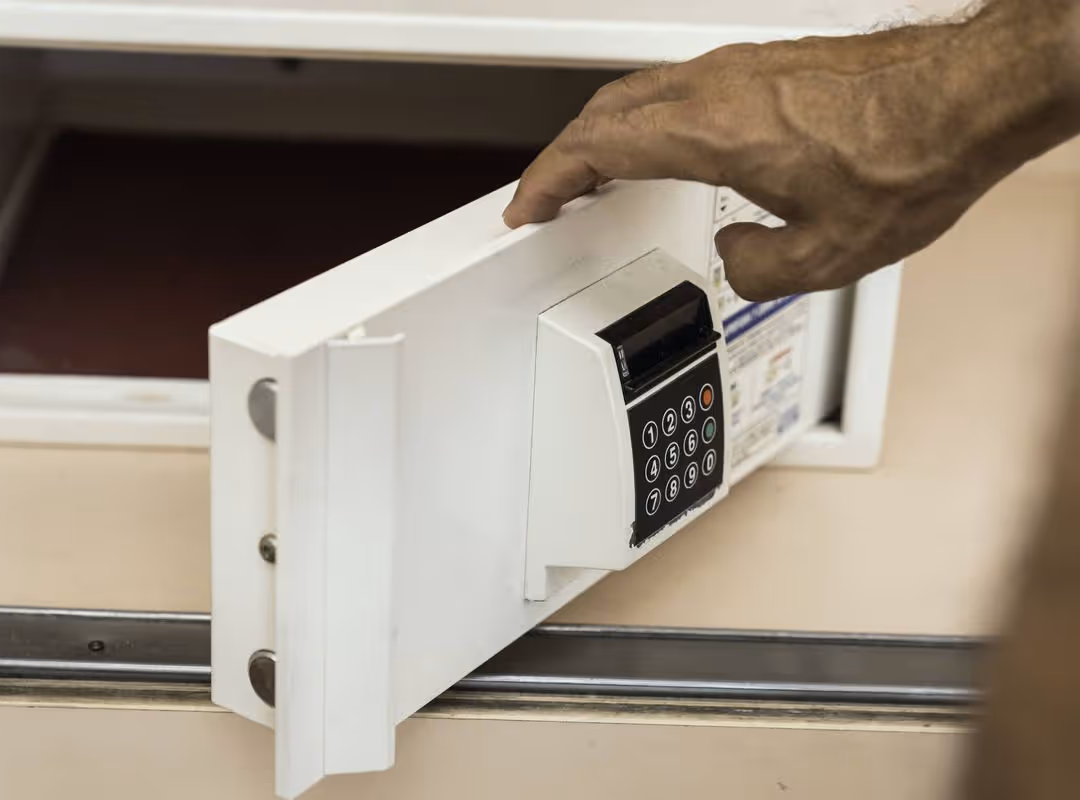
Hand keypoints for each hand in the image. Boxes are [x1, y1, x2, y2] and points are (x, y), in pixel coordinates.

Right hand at [503, 8, 1079, 300]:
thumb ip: (755, 267)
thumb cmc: (911, 156)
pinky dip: (646, 120)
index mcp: (711, 132)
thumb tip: (735, 256)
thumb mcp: (826, 255)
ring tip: (595, 175)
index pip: (596, 147)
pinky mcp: (765, 67)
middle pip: (605, 111)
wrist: (970, 97)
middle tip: (549, 194)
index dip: (548, 179)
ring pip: (639, 93)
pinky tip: (664, 148)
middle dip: (565, 157)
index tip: (526, 205)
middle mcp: (716, 89)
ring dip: (604, 133)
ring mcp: (739, 70)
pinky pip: (677, 89)